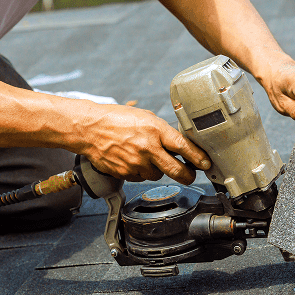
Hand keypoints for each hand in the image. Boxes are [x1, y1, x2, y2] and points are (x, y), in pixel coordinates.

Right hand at [81, 105, 210, 183]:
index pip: (183, 147)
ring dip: (157, 170)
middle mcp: (147, 148)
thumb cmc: (115, 119)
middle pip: (176, 170)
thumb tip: (178, 145)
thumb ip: (162, 131)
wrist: (89, 129)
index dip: (198, 157)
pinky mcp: (126, 173)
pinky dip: (140, 171)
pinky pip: (140, 177)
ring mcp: (136, 163)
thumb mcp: (144, 117)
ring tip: (147, 157)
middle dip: (187, 175)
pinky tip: (132, 159)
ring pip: (157, 175)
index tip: (206, 163)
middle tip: (191, 175)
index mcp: (155, 130)